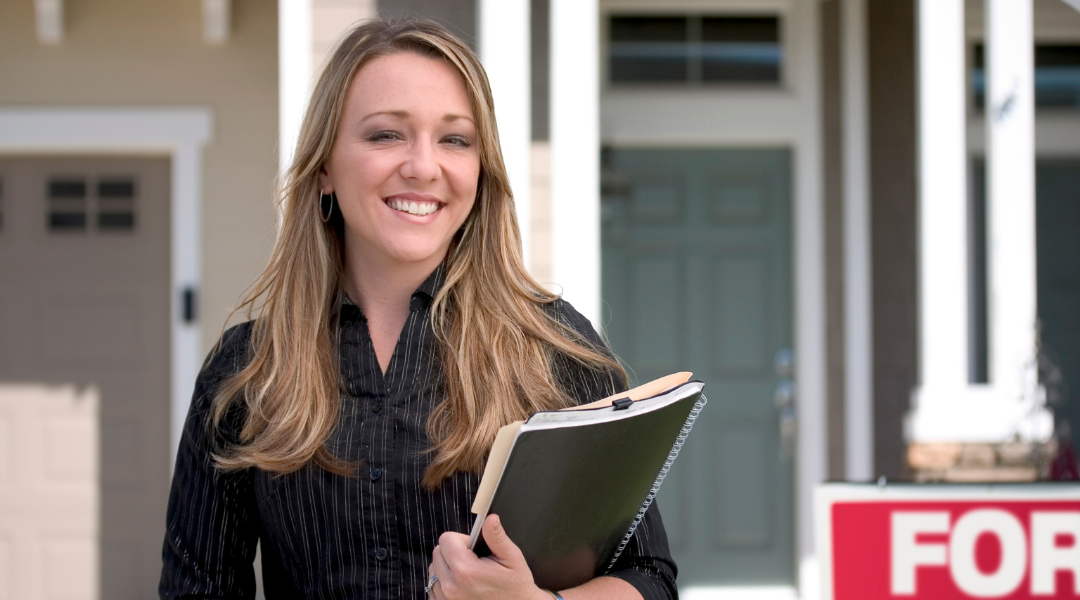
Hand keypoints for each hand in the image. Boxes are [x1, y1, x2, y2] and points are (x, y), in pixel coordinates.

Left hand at [428, 514, 549, 599]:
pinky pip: (434, 586)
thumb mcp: (512, 558)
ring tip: (468, 574)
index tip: (475, 550)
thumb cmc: (515, 586)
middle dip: (453, 552)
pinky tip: (462, 585)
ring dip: (447, 567)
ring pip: (434, 569)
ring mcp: (445, 599)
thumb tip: (490, 518)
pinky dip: (444, 582)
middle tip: (474, 562)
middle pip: (437, 552)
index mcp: (465, 570)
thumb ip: (497, 537)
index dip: (462, 540)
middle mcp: (450, 586)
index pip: (446, 539)